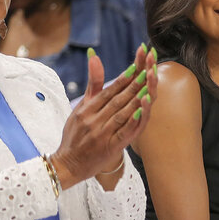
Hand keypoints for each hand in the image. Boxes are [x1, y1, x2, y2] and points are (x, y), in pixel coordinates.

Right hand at [51, 44, 157, 188]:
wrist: (68, 164)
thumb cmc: (76, 134)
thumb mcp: (81, 107)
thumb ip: (92, 83)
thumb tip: (95, 55)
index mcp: (88, 109)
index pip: (110, 89)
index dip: (125, 76)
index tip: (138, 63)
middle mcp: (95, 119)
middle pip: (119, 98)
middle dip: (135, 82)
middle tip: (150, 68)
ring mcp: (102, 133)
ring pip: (123, 113)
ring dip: (137, 98)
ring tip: (150, 85)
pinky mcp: (110, 147)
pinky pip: (123, 132)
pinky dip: (133, 121)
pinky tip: (142, 110)